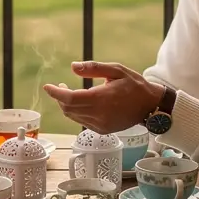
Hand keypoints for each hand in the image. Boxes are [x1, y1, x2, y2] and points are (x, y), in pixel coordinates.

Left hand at [43, 61, 162, 132]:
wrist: (151, 106)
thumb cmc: (134, 85)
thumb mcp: (116, 70)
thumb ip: (94, 68)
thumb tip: (73, 67)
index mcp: (102, 99)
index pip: (70, 98)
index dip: (56, 93)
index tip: (47, 86)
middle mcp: (100, 115)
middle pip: (69, 108)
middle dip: (60, 98)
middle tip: (60, 86)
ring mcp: (101, 125)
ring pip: (74, 117)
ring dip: (67, 105)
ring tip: (69, 93)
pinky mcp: (103, 130)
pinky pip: (82, 122)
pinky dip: (76, 113)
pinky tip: (81, 103)